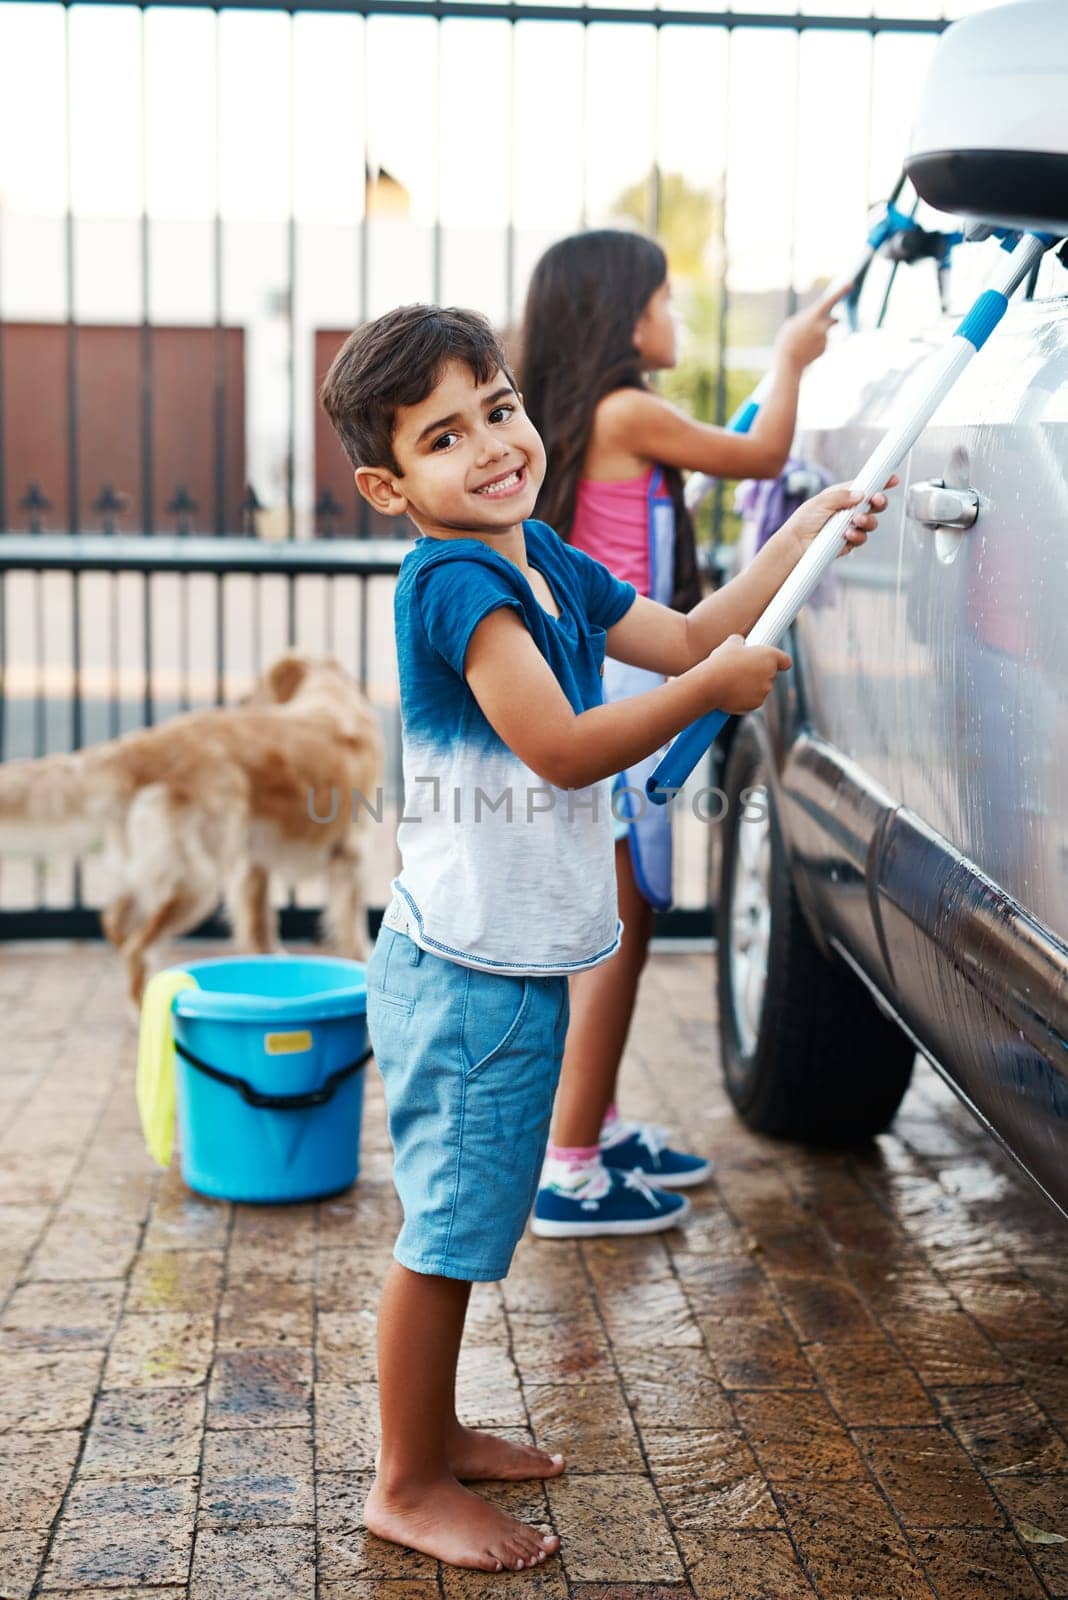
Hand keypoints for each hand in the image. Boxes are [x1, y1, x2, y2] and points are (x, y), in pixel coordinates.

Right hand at [703, 633, 792, 715]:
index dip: (780, 661)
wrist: (710, 684)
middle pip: (770, 675)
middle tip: (742, 670)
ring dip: (751, 686)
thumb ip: (740, 641)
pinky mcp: (756, 704)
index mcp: (769, 657)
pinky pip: (752, 700)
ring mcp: (764, 691)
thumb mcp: (730, 644)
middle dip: (759, 673)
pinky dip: (745, 698)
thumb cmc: (720, 662)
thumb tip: (739, 642)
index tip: (774, 662)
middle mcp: (770, 675)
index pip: (785, 661)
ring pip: (760, 689)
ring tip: (732, 682)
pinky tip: (731, 692)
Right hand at [774, 282, 850, 370]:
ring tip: (803, 341)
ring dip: (817, 335)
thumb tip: (815, 318)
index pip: (831, 300)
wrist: (789, 362)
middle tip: (834, 318)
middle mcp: (824, 326)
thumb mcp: (793, 323)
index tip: (851, 284)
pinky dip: (814, 344)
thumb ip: (807, 317)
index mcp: (815, 315)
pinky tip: (805, 348)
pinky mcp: (824, 348)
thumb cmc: (788, 340)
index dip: (842, 291)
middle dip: (833, 318)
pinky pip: (821, 343)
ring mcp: (825, 338)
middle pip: (835, 319)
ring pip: (823, 333)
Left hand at [782, 477, 898, 558]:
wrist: (796, 544)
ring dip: (867, 520)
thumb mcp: (822, 501)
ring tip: (855, 520)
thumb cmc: (804, 520)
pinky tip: (847, 534)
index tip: (893, 479)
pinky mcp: (850, 542)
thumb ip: (842, 496)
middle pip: (875, 504)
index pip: (866, 487)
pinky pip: (861, 538)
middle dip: (879, 501)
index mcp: (844, 496)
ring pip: (872, 522)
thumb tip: (861, 494)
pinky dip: (856, 535)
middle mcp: (850, 510)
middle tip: (875, 500)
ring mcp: (851, 526)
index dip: (881, 482)